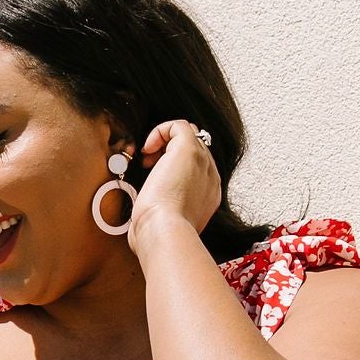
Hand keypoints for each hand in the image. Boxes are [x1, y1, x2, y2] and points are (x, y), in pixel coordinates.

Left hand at [127, 120, 221, 251]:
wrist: (165, 231)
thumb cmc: (161, 233)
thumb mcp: (167, 223)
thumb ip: (166, 211)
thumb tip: (152, 210)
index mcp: (209, 195)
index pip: (197, 168)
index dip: (175, 167)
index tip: (155, 180)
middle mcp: (211, 177)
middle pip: (195, 149)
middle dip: (170, 153)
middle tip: (149, 167)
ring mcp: (203, 162)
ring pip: (189, 135)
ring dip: (165, 142)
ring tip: (148, 159)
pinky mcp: (189, 150)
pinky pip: (179, 126)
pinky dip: (160, 131)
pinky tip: (148, 150)